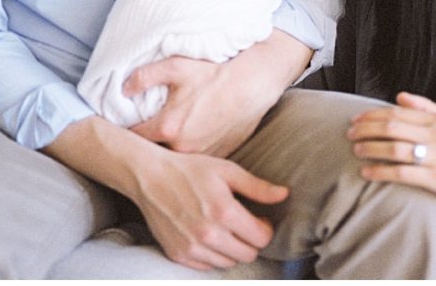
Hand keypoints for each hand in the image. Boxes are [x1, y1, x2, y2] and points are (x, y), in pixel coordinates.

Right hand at [44, 115, 287, 269]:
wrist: (150, 176)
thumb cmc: (191, 169)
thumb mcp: (227, 171)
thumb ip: (258, 187)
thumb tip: (285, 194)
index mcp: (224, 212)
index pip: (261, 238)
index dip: (265, 228)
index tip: (258, 219)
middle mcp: (209, 234)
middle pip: (248, 253)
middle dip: (251, 240)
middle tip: (243, 224)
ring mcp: (192, 247)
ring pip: (228, 263)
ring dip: (232, 249)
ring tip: (225, 229)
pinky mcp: (178, 254)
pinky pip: (206, 266)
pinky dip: (213, 255)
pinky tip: (209, 236)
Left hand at [125, 30, 311, 156]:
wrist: (252, 85)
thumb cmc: (214, 74)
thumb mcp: (177, 66)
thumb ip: (145, 76)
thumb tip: (123, 89)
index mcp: (168, 128)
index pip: (134, 139)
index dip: (125, 133)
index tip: (121, 128)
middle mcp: (183, 148)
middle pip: (154, 153)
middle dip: (147, 144)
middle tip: (143, 133)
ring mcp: (202, 155)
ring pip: (176, 158)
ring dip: (170, 151)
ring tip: (169, 137)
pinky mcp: (218, 157)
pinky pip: (197, 160)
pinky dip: (191, 152)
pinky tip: (192, 138)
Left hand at [347, 91, 435, 204]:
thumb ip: (426, 107)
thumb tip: (399, 97)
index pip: (397, 113)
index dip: (373, 115)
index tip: (356, 118)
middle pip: (392, 128)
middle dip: (366, 129)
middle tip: (350, 134)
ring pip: (394, 149)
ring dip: (370, 149)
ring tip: (356, 150)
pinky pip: (402, 173)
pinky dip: (381, 171)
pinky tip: (367, 172)